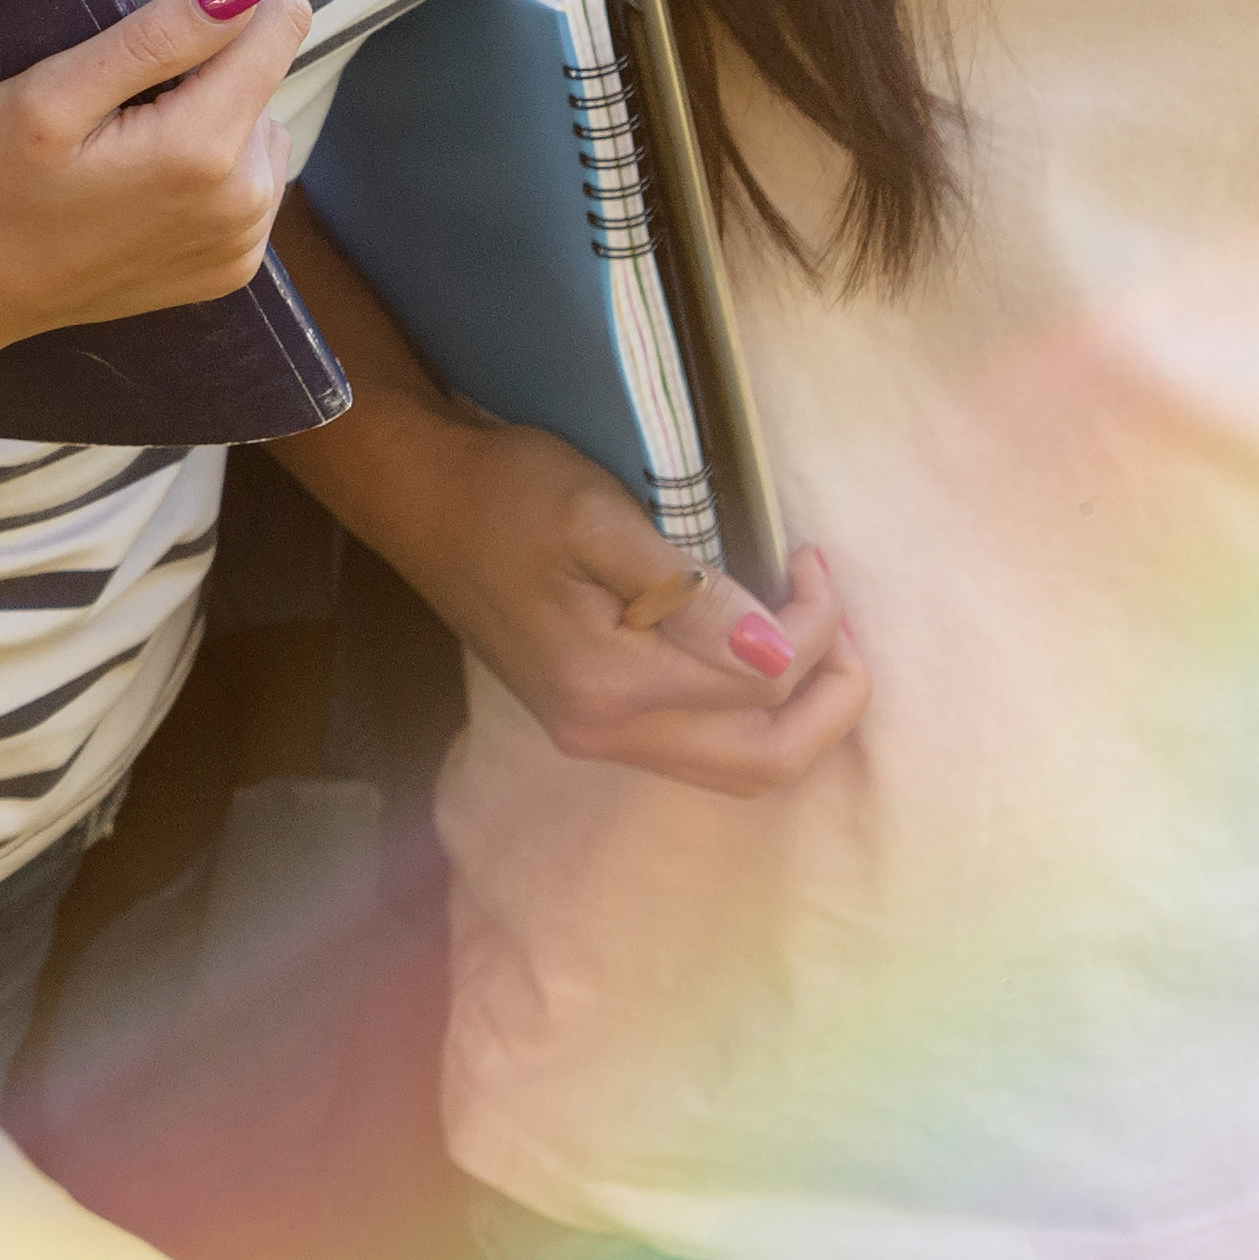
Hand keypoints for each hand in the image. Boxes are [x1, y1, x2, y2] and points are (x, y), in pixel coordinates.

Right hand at [0, 0, 313, 360]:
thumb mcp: (52, 92)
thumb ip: (157, 36)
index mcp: (204, 148)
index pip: (277, 18)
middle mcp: (245, 201)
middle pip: (264, 70)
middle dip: (201, 47)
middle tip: (111, 70)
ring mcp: (241, 242)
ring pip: (260, 122)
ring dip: (210, 104)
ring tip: (126, 126)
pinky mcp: (229, 268)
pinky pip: (250, 180)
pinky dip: (211, 159)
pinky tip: (144, 173)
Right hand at [391, 422, 862, 797]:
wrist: (416, 498)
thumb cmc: (505, 491)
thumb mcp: (599, 518)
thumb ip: (692, 594)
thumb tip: (782, 656)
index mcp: (608, 686)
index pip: (761, 685)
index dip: (815, 626)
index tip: (812, 555)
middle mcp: (605, 733)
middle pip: (766, 761)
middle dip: (832, 696)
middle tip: (842, 615)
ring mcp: (597, 737)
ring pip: (740, 769)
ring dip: (800, 713)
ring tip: (818, 634)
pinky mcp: (593, 722)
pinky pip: (705, 750)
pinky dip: (755, 713)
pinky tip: (760, 655)